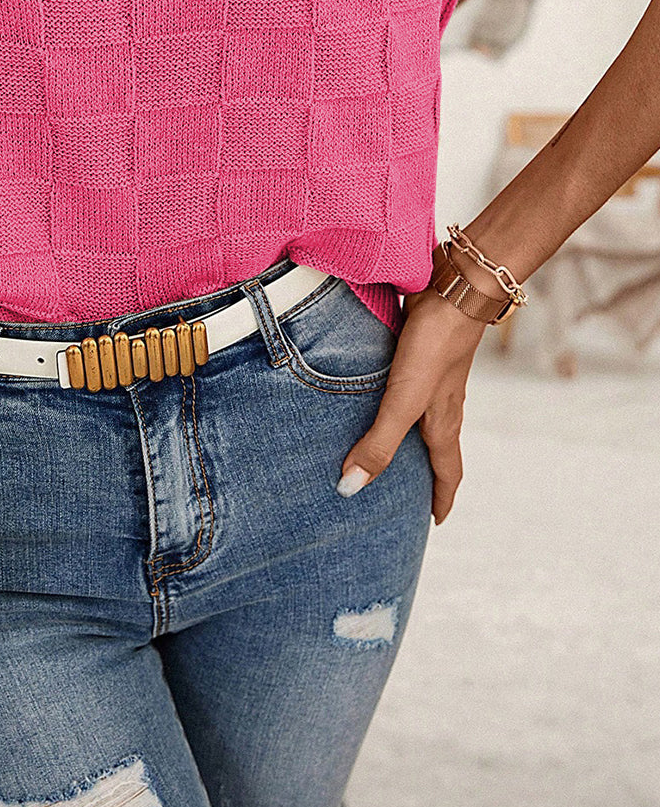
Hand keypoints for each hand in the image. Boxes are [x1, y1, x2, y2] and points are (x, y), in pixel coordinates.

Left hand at [337, 284, 487, 523]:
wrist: (455, 285)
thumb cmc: (435, 344)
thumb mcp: (405, 399)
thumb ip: (380, 442)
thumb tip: (351, 488)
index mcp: (443, 420)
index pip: (448, 471)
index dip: (441, 499)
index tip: (434, 521)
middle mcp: (441, 401)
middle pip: (434, 446)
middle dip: (422, 471)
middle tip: (403, 489)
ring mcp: (431, 373)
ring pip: (420, 413)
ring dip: (405, 432)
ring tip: (379, 440)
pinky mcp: (417, 347)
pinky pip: (405, 382)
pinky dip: (391, 396)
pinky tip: (369, 386)